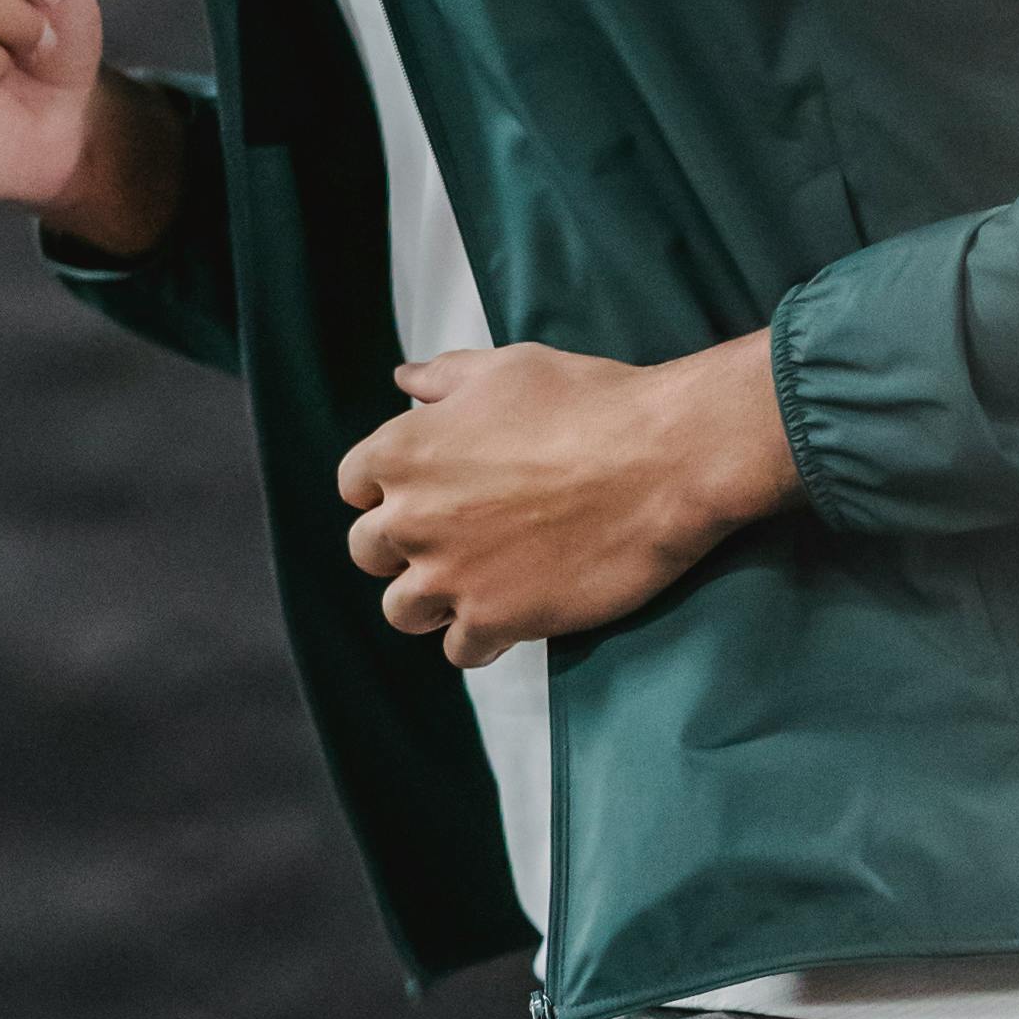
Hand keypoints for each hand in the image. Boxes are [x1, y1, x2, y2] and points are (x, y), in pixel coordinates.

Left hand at [338, 338, 797, 669]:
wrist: (664, 459)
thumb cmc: (589, 402)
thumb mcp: (507, 368)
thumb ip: (443, 378)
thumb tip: (402, 379)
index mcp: (402, 451)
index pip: (354, 485)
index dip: (389, 490)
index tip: (428, 492)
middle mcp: (410, 517)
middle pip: (369, 552)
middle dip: (406, 547)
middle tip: (459, 538)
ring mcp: (449, 575)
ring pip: (402, 610)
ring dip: (433, 600)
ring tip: (479, 583)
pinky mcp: (494, 620)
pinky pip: (458, 650)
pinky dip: (480, 638)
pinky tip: (511, 615)